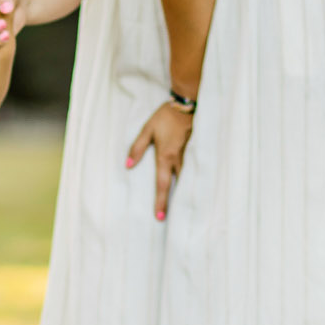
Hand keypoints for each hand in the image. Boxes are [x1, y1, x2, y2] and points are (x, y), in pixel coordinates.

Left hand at [127, 102, 194, 220]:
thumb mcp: (147, 130)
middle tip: (173, 219)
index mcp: (165, 157)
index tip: (160, 216)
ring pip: (188, 180)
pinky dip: (193, 182)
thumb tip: (128, 165)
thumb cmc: (165, 117)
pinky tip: (193, 189)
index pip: (162, 184)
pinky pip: (194, 171)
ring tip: (184, 210)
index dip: (160, 201)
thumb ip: (137, 147)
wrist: (188, 105)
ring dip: (185, 194)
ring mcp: (190, 157)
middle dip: (175, 203)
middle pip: (178, 186)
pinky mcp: (197, 152)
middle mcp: (179, 160)